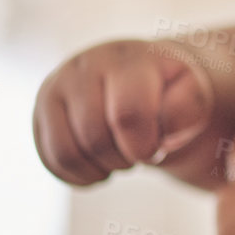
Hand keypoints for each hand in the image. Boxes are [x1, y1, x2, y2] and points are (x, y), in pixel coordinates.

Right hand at [33, 38, 214, 184]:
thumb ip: (187, 107)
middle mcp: (84, 66)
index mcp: (127, 59)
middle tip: (141, 151)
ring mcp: (56, 87)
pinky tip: (102, 165)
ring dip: (101, 168)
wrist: (144, 78)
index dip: (144, 145)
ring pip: (67, 154)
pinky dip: (80, 176)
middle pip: (95, 138)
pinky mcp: (40, 112)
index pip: (127, 115)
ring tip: (122, 157)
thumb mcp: (194, 93)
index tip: (157, 147)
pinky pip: (51, 161)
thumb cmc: (172, 90)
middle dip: (125, 158)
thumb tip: (160, 129)